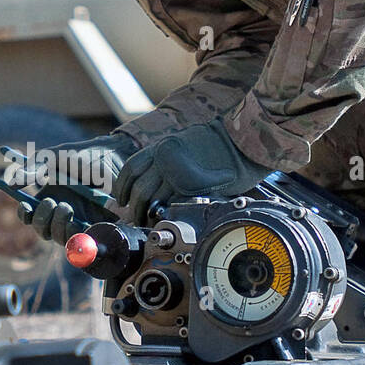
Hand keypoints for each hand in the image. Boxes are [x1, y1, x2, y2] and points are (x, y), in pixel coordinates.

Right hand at [13, 133, 136, 246]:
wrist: (112, 156)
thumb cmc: (82, 156)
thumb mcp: (54, 158)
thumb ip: (33, 169)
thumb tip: (11, 182)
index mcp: (49, 198)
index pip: (31, 216)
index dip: (25, 215)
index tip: (24, 205)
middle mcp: (62, 213)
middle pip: (43, 231)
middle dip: (42, 220)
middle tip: (51, 203)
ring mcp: (79, 221)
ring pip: (59, 238)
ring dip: (58, 225)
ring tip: (67, 207)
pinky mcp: (96, 227)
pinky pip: (81, 241)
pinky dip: (75, 235)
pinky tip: (78, 222)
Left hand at [112, 117, 270, 224]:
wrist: (242, 142)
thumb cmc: (219, 143)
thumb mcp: (185, 143)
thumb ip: (167, 159)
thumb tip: (153, 181)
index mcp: (161, 148)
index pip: (131, 170)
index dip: (122, 187)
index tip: (121, 199)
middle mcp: (164, 160)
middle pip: (139, 190)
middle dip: (134, 208)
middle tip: (135, 217)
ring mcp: (177, 175)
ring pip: (152, 201)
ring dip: (148, 215)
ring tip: (150, 222)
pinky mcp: (191, 189)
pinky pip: (172, 207)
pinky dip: (167, 215)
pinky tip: (168, 219)